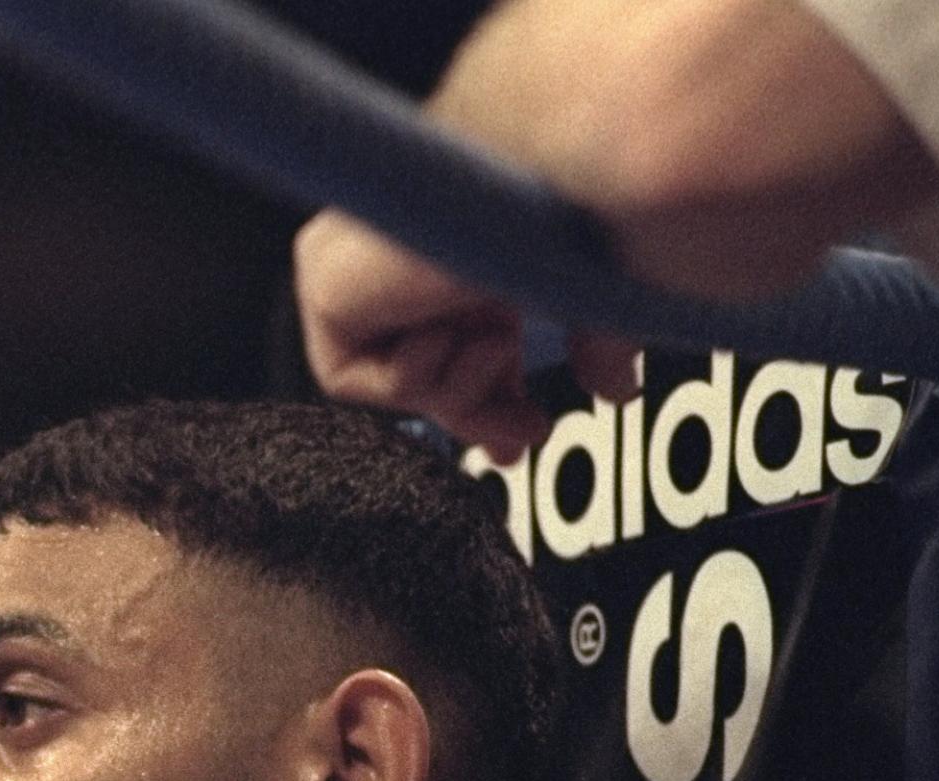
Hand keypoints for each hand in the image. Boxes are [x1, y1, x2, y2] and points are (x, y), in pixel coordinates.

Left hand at [293, 210, 642, 462]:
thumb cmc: (577, 214)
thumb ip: (590, 342)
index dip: (485, 394)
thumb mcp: (588, 298)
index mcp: (469, 237)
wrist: (548, 184)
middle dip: (469, 412)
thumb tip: (616, 386)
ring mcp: (360, 259)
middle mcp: (408, 243)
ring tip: (495, 342)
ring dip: (454, 383)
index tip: (521, 430)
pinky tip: (444, 330)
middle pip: (415, 365)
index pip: (454, 331)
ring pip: (387, 374)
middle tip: (516, 439)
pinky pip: (346, 378)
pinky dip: (408, 374)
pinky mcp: (322, 278)